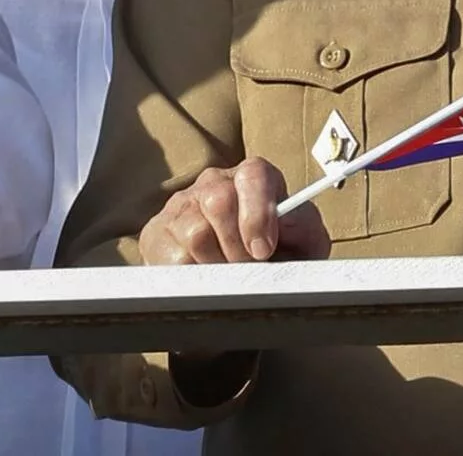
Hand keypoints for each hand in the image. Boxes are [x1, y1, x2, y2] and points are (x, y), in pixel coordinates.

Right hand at [138, 158, 329, 265]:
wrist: (239, 287)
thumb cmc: (276, 259)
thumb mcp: (301, 244)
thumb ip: (304, 228)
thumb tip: (290, 221)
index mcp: (253, 178)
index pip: (254, 175)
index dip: (258, 214)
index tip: (263, 250)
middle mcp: (214, 183)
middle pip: (219, 200)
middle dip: (238, 247)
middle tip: (248, 271)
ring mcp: (182, 205)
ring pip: (195, 232)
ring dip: (217, 266)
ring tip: (228, 277)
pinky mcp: (157, 233)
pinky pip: (172, 256)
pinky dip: (193, 277)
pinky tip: (204, 279)